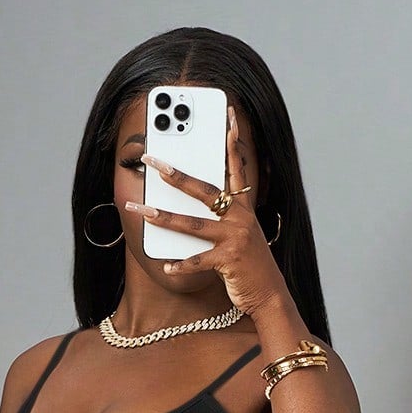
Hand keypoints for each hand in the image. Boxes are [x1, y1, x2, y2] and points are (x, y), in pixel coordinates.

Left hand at [134, 103, 284, 317]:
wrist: (270, 295)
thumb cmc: (249, 267)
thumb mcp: (240, 238)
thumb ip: (219, 223)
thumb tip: (185, 218)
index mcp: (244, 209)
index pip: (237, 168)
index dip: (232, 142)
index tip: (227, 117)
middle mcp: (241, 218)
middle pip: (204, 190)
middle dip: (176, 175)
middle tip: (153, 161)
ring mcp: (236, 238)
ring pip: (193, 224)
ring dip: (164, 217)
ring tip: (141, 210)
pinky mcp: (230, 260)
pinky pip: (199, 261)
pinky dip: (181, 265)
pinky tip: (166, 265)